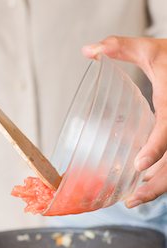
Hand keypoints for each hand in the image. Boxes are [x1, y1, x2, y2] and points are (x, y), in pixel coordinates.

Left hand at [82, 36, 166, 207]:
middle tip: (130, 200)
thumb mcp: (152, 50)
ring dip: (159, 186)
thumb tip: (87, 50)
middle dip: (157, 185)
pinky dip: (164, 176)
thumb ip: (121, 47)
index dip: (157, 147)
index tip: (139, 164)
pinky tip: (147, 180)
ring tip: (134, 198)